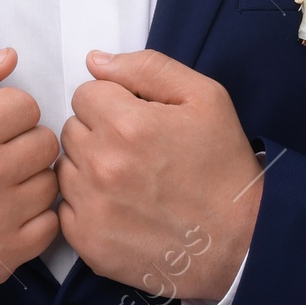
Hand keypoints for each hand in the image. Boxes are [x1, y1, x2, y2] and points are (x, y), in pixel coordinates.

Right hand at [0, 47, 59, 302]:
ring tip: (0, 181)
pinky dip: (35, 216)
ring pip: (51, 180)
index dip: (7, 108)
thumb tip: (7, 58)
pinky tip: (8, 210)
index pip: (24, 104)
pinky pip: (52, 223)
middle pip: (45, 140)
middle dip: (22, 139)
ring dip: (30, 177)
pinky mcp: (5, 257)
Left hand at [57, 49, 262, 300]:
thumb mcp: (204, 98)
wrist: (240, 243)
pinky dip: (87, 206)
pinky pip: (65, 208)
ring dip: (89, 168)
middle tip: (137, 152)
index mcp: (126, 124)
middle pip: (72, 129)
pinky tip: (121, 209)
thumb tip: (95, 61)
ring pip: (66, 168)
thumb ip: (147, 68)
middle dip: (99, 133)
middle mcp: (102, 165)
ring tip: (130, 181)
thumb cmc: (223, 167)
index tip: (138, 121)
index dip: (112, 102)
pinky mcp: (89, 243)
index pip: (85, 94)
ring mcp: (92, 207)